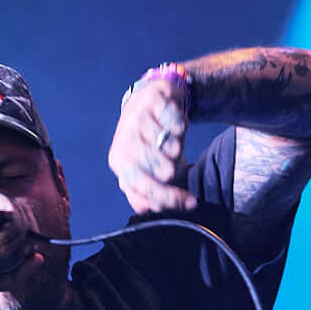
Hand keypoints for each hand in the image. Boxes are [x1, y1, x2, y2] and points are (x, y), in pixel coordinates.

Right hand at [0, 181, 36, 291]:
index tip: (24, 253)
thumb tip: (41, 257)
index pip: (22, 225)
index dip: (28, 237)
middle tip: (5, 252)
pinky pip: (5, 200)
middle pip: (22, 217)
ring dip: (16, 232)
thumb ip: (21, 273)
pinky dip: (9, 220)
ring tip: (0, 247)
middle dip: (22, 237)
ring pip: (17, 209)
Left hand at [108, 74, 195, 215]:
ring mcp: (138, 118)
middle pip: (163, 171)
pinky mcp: (153, 99)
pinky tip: (173, 122)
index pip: (143, 188)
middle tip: (173, 160)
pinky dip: (182, 124)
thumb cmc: (146, 141)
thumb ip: (145, 193)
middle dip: (175, 168)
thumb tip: (152, 209)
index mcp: (119, 161)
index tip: (191, 203)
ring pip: (173, 147)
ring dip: (178, 145)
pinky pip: (179, 123)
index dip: (169, 198)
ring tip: (170, 139)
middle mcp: (125, 140)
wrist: (146, 100)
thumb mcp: (142, 168)